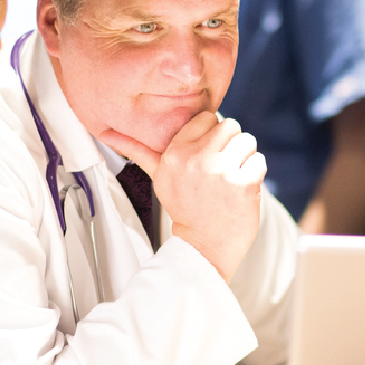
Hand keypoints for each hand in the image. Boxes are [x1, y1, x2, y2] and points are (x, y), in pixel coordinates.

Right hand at [99, 113, 264, 279]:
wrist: (203, 247)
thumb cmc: (185, 208)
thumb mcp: (159, 177)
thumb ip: (138, 150)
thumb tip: (105, 132)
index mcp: (174, 153)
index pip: (206, 118)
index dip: (212, 137)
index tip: (207, 158)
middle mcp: (195, 159)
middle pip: (230, 125)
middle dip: (231, 146)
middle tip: (221, 171)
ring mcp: (220, 171)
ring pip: (247, 140)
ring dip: (245, 158)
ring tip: (231, 179)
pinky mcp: (243, 183)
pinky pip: (259, 160)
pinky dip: (256, 174)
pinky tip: (242, 190)